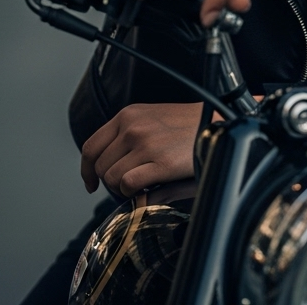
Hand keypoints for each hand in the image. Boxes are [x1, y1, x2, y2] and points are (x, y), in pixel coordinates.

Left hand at [81, 102, 203, 196]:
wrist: (219, 124)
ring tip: (143, 182)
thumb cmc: (190, 124)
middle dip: (109, 181)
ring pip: (111, 178)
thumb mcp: (154, 118)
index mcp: (129, 114)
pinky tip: (149, 185)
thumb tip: (107, 165)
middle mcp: (133, 126)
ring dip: (122, 187)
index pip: (90, 146)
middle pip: (99, 166)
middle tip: (127, 184)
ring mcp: (145, 144)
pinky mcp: (160, 162)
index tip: (92, 181)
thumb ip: (128, 135)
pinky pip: (128, 185)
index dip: (87, 169)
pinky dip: (134, 192)